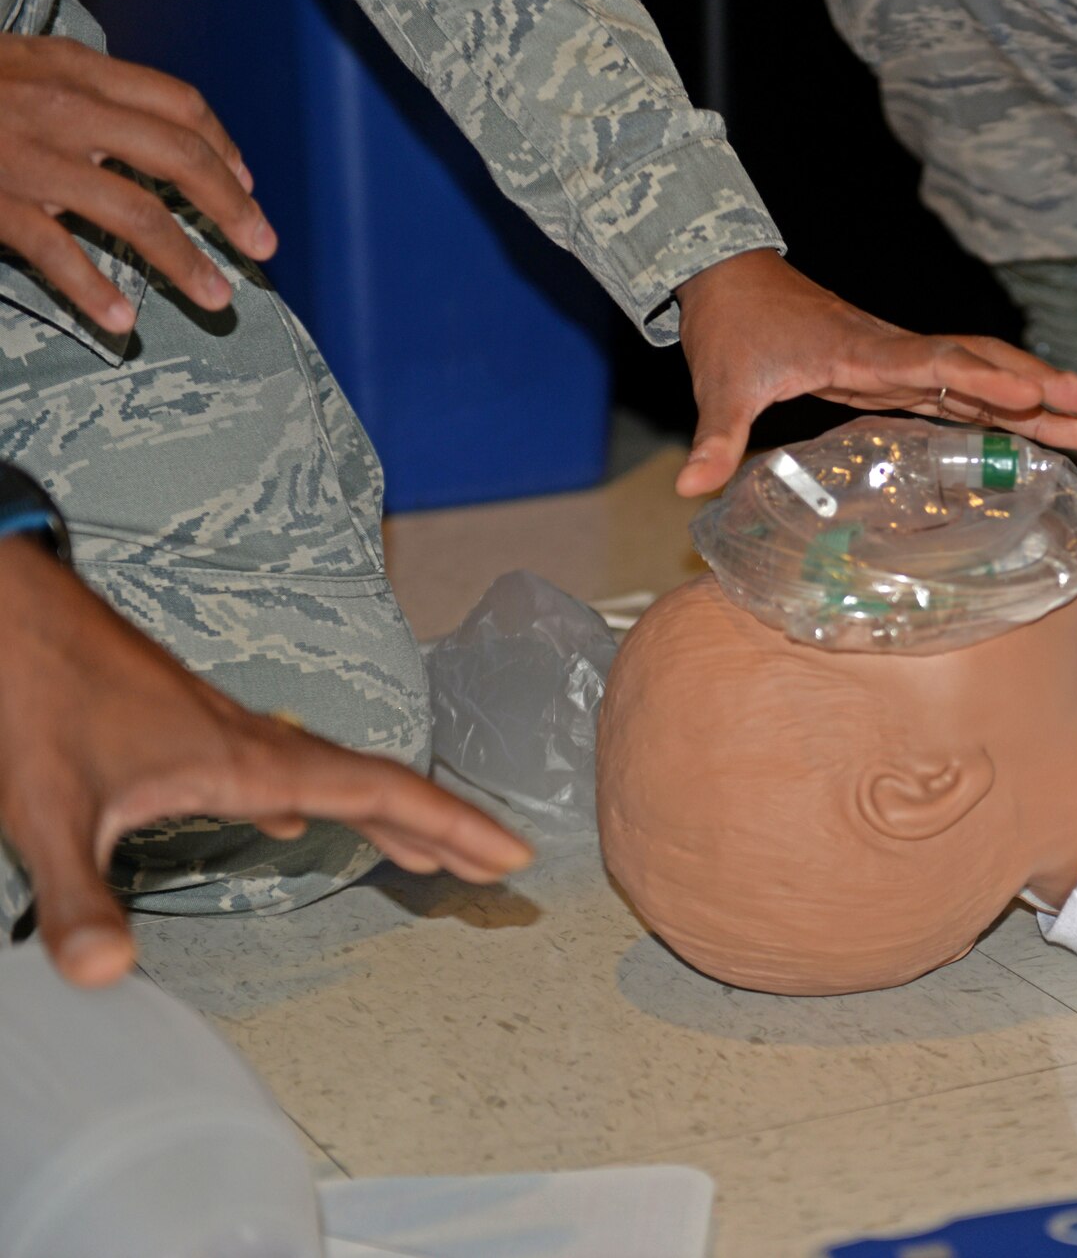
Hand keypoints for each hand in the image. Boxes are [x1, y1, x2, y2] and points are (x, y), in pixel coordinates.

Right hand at [0, 35, 275, 333]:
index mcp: (75, 70)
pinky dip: (94, 291)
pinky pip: (56, 252)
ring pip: (134, 212)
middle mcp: (62, 109)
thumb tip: (168, 133)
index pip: (178, 104)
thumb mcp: (27, 64)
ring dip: (185, 260)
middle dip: (231, 207)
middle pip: (177, 157)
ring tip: (218, 296)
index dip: (224, 146)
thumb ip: (92, 90)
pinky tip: (123, 322)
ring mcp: (29, 158)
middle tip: (263, 246)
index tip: (248, 183)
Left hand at [0, 539, 531, 988]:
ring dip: (390, 816)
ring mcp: (233, 734)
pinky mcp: (199, 733)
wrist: (15, 617)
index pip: (380, 795)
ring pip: (336, 777)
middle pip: (379, 786)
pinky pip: (290, 771)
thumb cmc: (37, 696)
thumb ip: (80, 896)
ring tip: (426, 854)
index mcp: (250, 764)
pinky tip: (293, 824)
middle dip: (445, 828)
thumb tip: (105, 976)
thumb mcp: (49, 811)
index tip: (510, 850)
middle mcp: (258, 746)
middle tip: (498, 864)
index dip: (454, 824)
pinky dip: (319, 803)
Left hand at [671, 249, 1076, 495]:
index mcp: (860, 353)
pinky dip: (1004, 404)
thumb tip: (692, 486)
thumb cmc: (731, 330)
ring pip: (983, 373)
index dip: (987, 382)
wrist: (729, 280)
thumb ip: (714, 439)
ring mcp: (900, 360)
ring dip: (1037, 396)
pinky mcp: (898, 371)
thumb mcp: (719, 387)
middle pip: (982, 364)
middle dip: (1042, 385)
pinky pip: (963, 387)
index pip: (936, 365)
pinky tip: (1040, 423)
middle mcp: (893, 352)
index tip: (1036, 395)